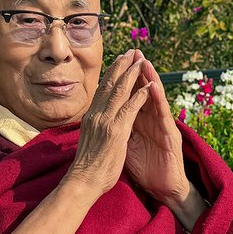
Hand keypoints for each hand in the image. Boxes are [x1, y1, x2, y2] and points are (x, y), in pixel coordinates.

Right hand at [66, 50, 152, 198]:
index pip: (102, 89)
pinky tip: (149, 86)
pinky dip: (140, 95)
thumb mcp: (90, 139)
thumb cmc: (87, 166)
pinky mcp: (116, 131)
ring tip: (141, 61)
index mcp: (91, 116)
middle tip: (131, 52)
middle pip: (110, 84)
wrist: (83, 181)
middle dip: (122, 66)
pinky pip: (131, 108)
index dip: (112, 73)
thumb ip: (95, 126)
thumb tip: (97, 118)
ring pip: (120, 92)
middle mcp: (96, 114)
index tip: (119, 60)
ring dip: (132, 74)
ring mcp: (105, 121)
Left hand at [124, 55, 196, 215]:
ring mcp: (163, 126)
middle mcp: (152, 120)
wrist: (163, 188)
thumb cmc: (146, 168)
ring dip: (151, 78)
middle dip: (138, 71)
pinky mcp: (170, 136)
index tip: (116, 62)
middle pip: (144, 91)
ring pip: (156, 98)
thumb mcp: (127, 145)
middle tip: (133, 51)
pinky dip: (158, 99)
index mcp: (140, 121)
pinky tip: (154, 86)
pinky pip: (163, 115)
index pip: (131, 96)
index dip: (125, 79)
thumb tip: (105, 118)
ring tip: (145, 61)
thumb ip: (120, 128)